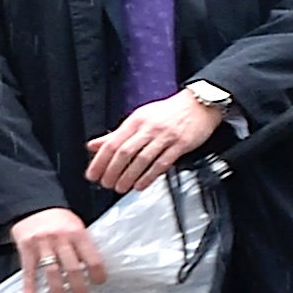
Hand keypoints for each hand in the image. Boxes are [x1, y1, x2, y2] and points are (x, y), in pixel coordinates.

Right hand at [12, 205, 106, 292]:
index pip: (92, 258)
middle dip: (79, 290)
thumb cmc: (56, 218)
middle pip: (73, 269)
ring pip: (52, 273)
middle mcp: (60, 239)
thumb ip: (82, 244)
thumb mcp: (75, 225)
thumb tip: (92, 269)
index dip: (98, 273)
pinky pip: (28, 271)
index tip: (100, 284)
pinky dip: (29, 288)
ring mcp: (42, 245)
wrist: (31, 205)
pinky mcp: (26, 248)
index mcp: (77, 233)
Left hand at [82, 85, 224, 193]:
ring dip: (129, 176)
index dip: (100, 161)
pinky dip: (149, 176)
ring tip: (121, 187)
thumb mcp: (139, 118)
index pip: (112, 143)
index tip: (93, 174)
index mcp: (135, 121)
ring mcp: (165, 137)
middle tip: (106, 184)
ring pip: (142, 159)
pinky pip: (162, 163)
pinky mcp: (180, 145)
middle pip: (124, 152)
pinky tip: (141, 185)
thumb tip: (93, 145)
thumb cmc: (168, 112)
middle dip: (112, 171)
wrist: (199, 104)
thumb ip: (117, 134)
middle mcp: (148, 128)